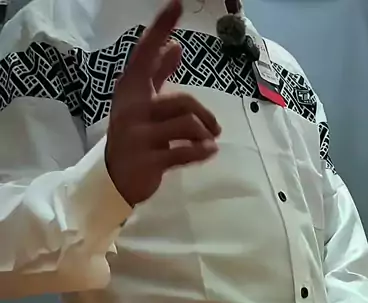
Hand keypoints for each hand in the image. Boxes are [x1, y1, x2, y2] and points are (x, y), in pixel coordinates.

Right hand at [105, 0, 221, 207]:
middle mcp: (132, 109)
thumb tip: (175, 46)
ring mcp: (139, 136)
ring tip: (209, 143)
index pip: (145, 54)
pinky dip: (202, 151)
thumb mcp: (141, 104)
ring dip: (204, 135)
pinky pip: (184, 151)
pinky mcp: (148, 161)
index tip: (177, 4)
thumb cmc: (133, 138)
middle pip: (182, 101)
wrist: (114, 180)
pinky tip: (208, 152)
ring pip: (186, 125)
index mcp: (130, 91)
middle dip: (204, 115)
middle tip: (214, 129)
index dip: (160, 29)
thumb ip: (157, 76)